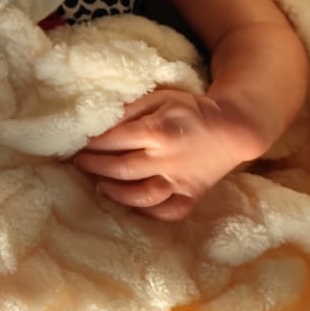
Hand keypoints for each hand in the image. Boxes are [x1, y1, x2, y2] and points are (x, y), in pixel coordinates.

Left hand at [72, 88, 263, 220]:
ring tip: (98, 184)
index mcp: (158, 131)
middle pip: (121, 168)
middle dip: (94, 166)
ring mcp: (181, 181)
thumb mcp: (160, 98)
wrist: (232, 128)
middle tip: (78, 163)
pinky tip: (130, 204)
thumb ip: (130, 109)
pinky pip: (167, 212)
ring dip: (114, 193)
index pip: (114, 140)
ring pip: (140, 195)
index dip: (92, 143)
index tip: (77, 143)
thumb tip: (101, 121)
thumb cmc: (191, 110)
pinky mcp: (191, 196)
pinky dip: (147, 213)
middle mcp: (167, 159)